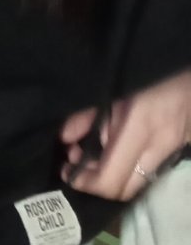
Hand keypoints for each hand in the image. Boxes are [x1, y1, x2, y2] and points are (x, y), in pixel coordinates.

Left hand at [61, 66, 190, 200]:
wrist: (187, 56)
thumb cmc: (148, 65)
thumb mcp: (112, 85)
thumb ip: (87, 113)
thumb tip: (66, 138)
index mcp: (140, 126)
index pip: (112, 178)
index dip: (86, 183)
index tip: (68, 173)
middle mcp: (160, 144)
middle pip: (126, 189)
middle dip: (97, 183)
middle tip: (76, 162)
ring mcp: (174, 148)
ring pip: (140, 179)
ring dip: (113, 174)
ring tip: (90, 150)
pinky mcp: (181, 146)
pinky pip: (151, 166)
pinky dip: (129, 163)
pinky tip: (114, 144)